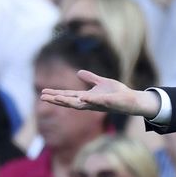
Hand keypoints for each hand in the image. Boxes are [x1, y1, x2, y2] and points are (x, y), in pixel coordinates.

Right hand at [40, 70, 160, 117]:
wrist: (133, 100)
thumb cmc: (118, 93)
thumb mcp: (102, 82)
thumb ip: (90, 78)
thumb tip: (78, 72)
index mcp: (88, 97)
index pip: (69, 96)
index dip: (56, 94)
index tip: (43, 93)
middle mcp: (90, 103)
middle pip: (70, 102)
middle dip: (56, 99)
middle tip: (42, 97)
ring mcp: (98, 104)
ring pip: (80, 105)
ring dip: (68, 101)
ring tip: (55, 98)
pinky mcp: (108, 102)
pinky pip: (98, 102)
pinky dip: (90, 100)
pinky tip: (82, 97)